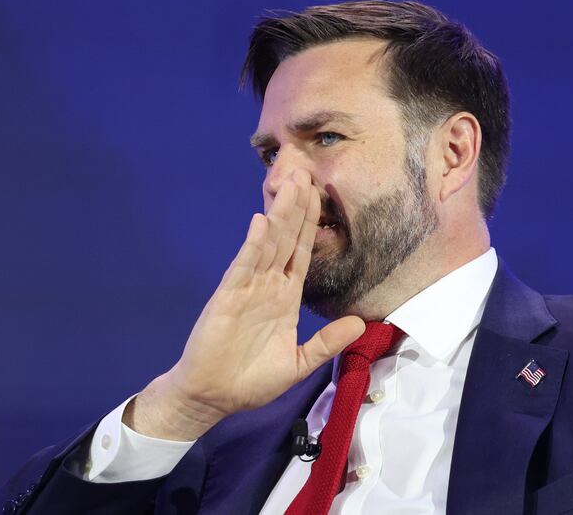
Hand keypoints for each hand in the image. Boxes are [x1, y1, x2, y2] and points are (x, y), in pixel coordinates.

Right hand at [125, 169, 364, 439]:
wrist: (213, 397)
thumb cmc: (251, 381)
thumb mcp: (299, 362)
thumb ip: (327, 342)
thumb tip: (360, 322)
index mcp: (285, 297)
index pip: (301, 253)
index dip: (311, 225)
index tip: (320, 196)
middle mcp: (268, 286)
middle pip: (286, 239)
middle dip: (296, 208)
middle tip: (307, 174)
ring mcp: (247, 288)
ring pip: (267, 245)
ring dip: (279, 216)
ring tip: (290, 186)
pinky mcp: (228, 297)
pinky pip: (243, 267)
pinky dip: (253, 245)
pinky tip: (261, 222)